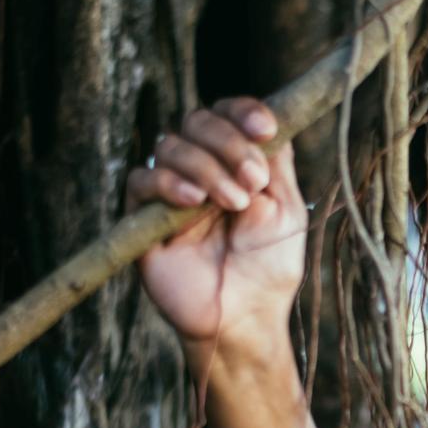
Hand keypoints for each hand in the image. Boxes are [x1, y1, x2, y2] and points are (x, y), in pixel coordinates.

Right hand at [125, 98, 306, 364]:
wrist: (246, 315)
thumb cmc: (270, 266)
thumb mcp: (286, 208)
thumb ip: (277, 161)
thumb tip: (273, 117)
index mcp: (235, 162)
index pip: (228, 115)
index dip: (243, 112)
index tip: (265, 128)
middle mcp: (201, 170)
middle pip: (198, 120)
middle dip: (229, 143)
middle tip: (253, 180)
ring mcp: (171, 192)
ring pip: (171, 145)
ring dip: (207, 167)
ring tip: (234, 203)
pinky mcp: (143, 218)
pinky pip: (141, 180)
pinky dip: (169, 181)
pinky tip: (194, 202)